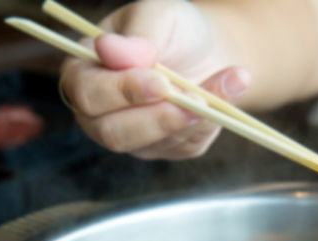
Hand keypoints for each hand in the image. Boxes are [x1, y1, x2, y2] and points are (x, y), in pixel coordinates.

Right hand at [60, 0, 249, 159]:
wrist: (210, 50)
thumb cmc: (174, 29)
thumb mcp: (159, 15)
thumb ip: (138, 34)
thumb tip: (109, 49)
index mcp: (85, 72)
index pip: (87, 93)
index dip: (122, 91)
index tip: (160, 81)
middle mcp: (101, 113)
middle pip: (114, 134)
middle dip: (159, 117)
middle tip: (198, 99)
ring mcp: (134, 137)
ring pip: (156, 143)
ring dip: (196, 116)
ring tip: (232, 81)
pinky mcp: (168, 148)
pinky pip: (185, 145)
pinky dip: (212, 120)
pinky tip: (231, 90)